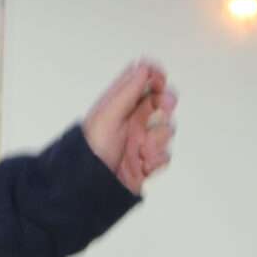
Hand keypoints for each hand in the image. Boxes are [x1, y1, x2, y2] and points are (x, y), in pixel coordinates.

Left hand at [80, 59, 176, 194]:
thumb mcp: (107, 115)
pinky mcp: (147, 162)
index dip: (155, 77)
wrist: (89, 189)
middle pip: (161, 102)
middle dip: (165, 104)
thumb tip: (144, 67)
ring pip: (166, 129)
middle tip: (164, 106)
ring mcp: (141, 141)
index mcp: (119, 105)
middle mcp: (132, 120)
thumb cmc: (90, 151)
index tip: (160, 79)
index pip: (142, 81)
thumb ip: (127, 91)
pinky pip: (165, 155)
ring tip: (141, 149)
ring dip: (158, 138)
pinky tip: (142, 163)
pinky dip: (157, 159)